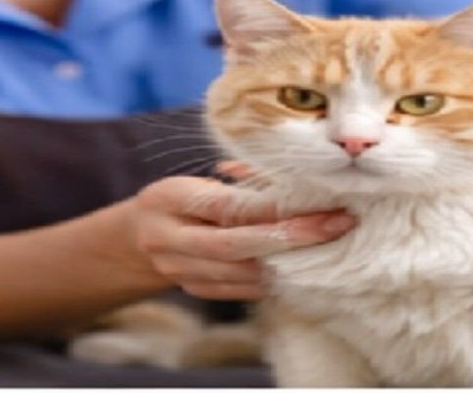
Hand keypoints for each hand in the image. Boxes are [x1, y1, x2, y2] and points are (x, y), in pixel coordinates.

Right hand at [129, 167, 355, 300]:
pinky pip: (241, 290)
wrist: (137, 238)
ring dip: (287, 261)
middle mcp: (168, 239)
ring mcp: (179, 270)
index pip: (227, 205)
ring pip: (241, 272)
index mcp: (169, 199)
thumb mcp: (196, 182)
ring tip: (328, 246)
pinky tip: (300, 266)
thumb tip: (292, 182)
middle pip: (235, 245)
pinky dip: (273, 278)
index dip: (273, 207)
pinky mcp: (194, 290)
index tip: (319, 203)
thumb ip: (236, 185)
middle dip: (290, 238)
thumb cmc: (179, 200)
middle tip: (336, 226)